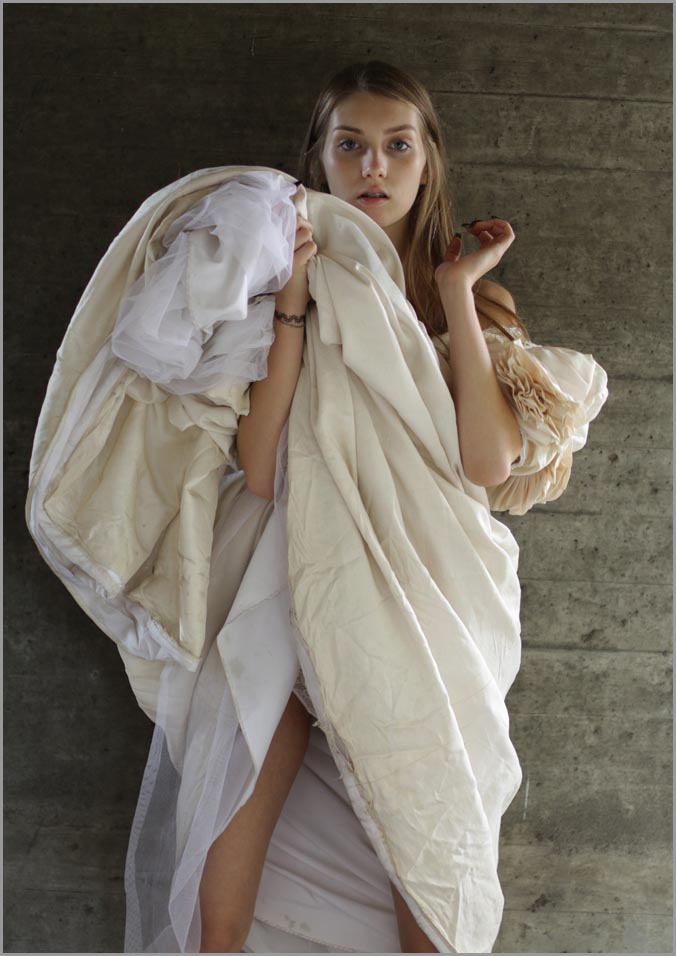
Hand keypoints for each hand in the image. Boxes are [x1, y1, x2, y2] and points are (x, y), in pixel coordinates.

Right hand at [277, 188, 315, 312]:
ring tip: (303, 252)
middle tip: (303, 240)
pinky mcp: (294, 262)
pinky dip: (312, 252)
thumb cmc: (287, 273)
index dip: (292, 202)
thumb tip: (299, 192)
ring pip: (306, 233)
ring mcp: (285, 252)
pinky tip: (307, 260)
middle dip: (305, 227)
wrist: (287, 301)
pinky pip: (311, 246)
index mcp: (273, 237)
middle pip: (299, 220)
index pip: (283, 212)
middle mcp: (276, 242)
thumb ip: (290, 226)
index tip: (297, 189)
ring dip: (309, 241)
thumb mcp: (284, 248)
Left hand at [434, 217, 514, 292]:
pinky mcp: (496, 251)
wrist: (452, 281)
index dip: (478, 229)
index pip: (486, 240)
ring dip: (492, 222)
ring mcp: (494, 254)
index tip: (466, 227)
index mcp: (480, 260)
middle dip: (485, 223)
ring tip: (478, 224)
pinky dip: (501, 223)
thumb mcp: (449, 260)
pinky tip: (487, 222)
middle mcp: (490, 257)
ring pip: (504, 232)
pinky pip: (509, 234)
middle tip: (471, 224)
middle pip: (496, 234)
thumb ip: (453, 250)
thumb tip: (457, 237)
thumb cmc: (448, 277)